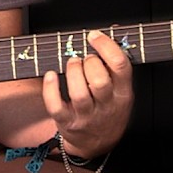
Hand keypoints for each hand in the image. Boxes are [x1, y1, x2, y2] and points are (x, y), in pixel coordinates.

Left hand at [42, 30, 133, 158]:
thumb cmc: (108, 109)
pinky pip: (56, 106)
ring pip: (79, 93)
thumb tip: (114, 29)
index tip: (94, 35)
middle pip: (99, 81)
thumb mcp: (121, 89)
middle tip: (85, 58)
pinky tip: (50, 75)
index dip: (107, 46)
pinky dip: (50, 89)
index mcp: (123, 93)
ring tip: (72, 63)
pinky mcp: (67, 123)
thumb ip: (117, 63)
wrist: (98, 144)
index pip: (121, 66)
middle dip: (89, 62)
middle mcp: (106, 106)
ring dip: (72, 72)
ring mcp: (87, 116)